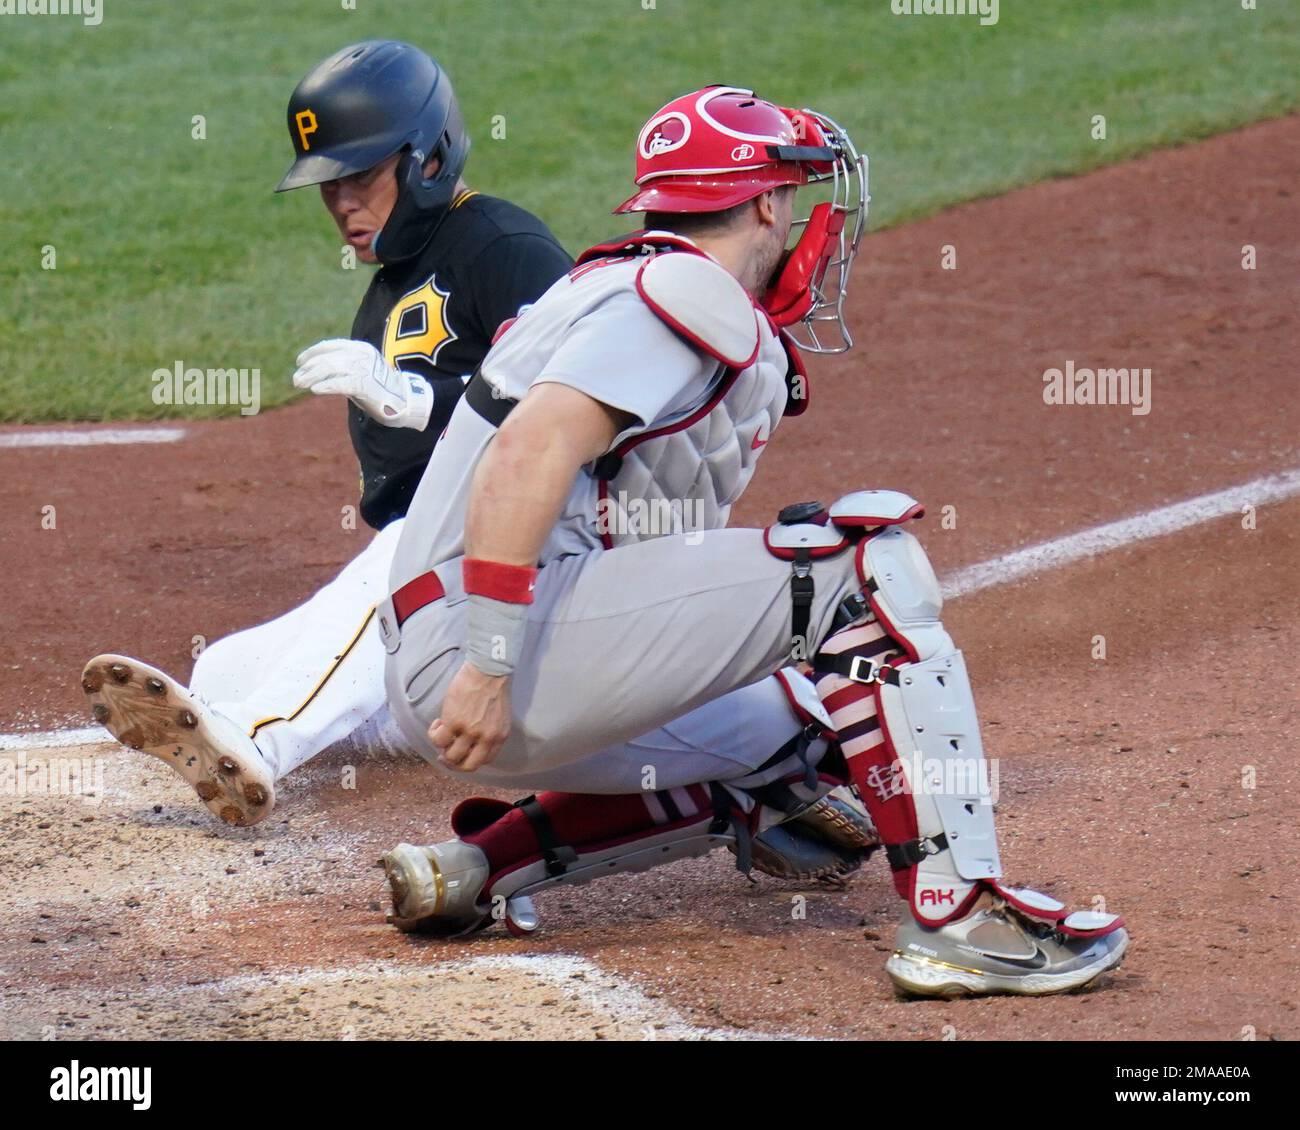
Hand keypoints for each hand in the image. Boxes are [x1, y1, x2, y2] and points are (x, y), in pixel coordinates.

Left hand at [292, 338, 433, 429]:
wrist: (404, 401)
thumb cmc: (379, 389)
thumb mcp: (359, 371)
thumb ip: (342, 368)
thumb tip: (314, 372)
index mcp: (360, 348)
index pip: (330, 346)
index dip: (312, 353)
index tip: (299, 362)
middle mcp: (361, 355)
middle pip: (328, 358)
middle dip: (308, 368)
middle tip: (296, 379)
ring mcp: (364, 369)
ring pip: (330, 369)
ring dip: (311, 376)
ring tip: (300, 384)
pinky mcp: (366, 384)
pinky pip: (340, 384)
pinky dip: (326, 386)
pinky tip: (315, 390)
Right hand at [428, 660, 512, 771]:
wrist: (488, 670)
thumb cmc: (493, 687)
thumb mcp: (500, 716)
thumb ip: (490, 731)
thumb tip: (473, 741)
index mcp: (499, 737)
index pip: (484, 760)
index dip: (469, 759)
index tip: (461, 753)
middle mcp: (485, 738)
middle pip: (467, 766)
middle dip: (454, 764)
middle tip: (445, 754)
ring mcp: (469, 732)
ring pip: (450, 756)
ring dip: (442, 747)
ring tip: (441, 731)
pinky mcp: (454, 722)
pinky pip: (438, 739)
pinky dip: (434, 734)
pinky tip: (438, 722)